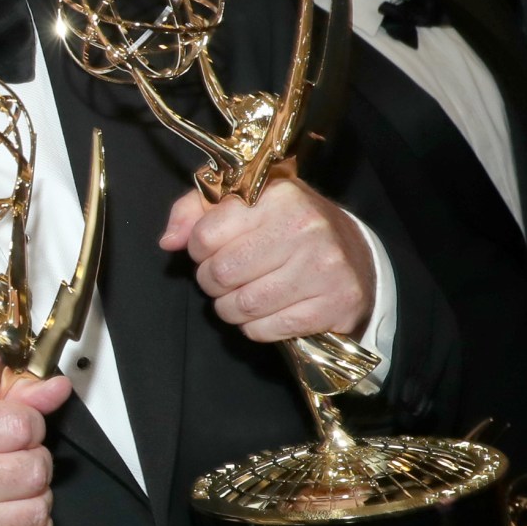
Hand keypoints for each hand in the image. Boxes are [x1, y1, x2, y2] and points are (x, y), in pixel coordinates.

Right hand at [0, 376, 74, 525]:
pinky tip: (7, 520)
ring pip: (39, 508)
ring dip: (34, 499)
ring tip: (9, 494)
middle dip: (33, 463)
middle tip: (11, 465)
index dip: (28, 427)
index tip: (14, 433)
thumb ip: (8, 395)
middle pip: (35, 468)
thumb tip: (57, 388)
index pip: (22, 424)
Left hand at [159, 176, 374, 341]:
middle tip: (226, 279)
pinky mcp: (333, 304)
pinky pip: (266, 329)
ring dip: (231, 309)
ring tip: (243, 297)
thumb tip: (169, 240)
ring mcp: (322, 268)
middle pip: (220, 274)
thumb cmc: (290, 228)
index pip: (205, 235)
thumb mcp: (245, 204)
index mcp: (278, 196)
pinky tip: (267, 313)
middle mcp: (304, 228)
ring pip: (242, 306)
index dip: (198, 250)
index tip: (212, 251)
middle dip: (212, 283)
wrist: (357, 257)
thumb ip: (196, 212)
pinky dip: (256, 328)